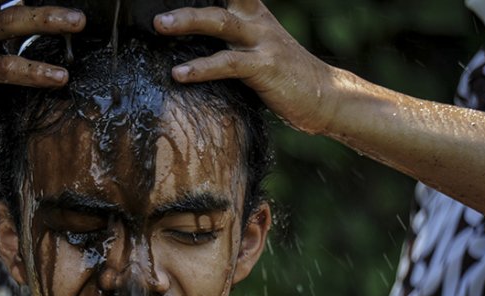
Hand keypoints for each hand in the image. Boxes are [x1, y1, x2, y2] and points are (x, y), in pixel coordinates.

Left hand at [153, 0, 338, 133]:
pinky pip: (228, 64)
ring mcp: (262, 42)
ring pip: (220, 22)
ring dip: (187, 21)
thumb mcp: (256, 52)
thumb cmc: (285, 78)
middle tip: (157, 6)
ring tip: (160, 25)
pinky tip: (179, 74)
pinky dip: (201, 68)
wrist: (327, 97)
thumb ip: (228, 44)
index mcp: (253, 14)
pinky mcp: (265, 67)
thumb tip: (189, 51)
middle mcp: (257, 20)